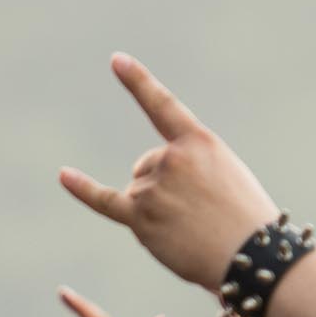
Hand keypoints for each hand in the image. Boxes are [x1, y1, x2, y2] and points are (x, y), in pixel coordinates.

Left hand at [60, 54, 278, 288]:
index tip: (116, 60)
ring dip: (156, 212)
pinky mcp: (141, 218)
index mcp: (199, 142)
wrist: (252, 256)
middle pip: (146, 166)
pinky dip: (83, 188)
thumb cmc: (245, 222)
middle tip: (199, 214)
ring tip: (189, 229)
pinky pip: (104, 201)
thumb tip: (136, 183)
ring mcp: (154, 187)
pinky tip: (64, 175)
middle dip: (165, 188)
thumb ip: (184, 169)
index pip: (162, 106)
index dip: (138, 82)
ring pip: (138, 192)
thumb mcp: (225, 176)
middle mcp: (172, 159)